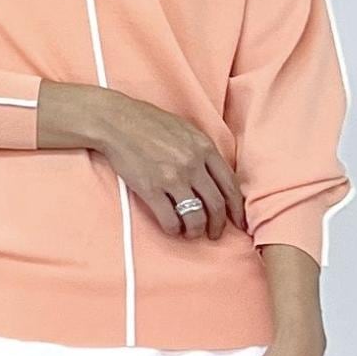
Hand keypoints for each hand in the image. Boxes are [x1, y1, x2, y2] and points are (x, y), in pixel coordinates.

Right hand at [39, 82, 245, 239]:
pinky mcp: (151, 189)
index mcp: (204, 148)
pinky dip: (174, 229)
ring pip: (195, 216)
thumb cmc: (151, 124)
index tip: (239, 221)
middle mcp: (192, 164)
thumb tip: (217, 177)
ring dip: (196, 230)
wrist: (117, 122)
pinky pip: (169, 219)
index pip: (230, 185)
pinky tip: (172, 228)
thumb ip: (204, 152)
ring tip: (192, 233)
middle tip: (214, 233)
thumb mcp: (187, 130)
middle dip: (218, 225)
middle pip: (216, 205)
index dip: (237, 208)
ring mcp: (172, 177)